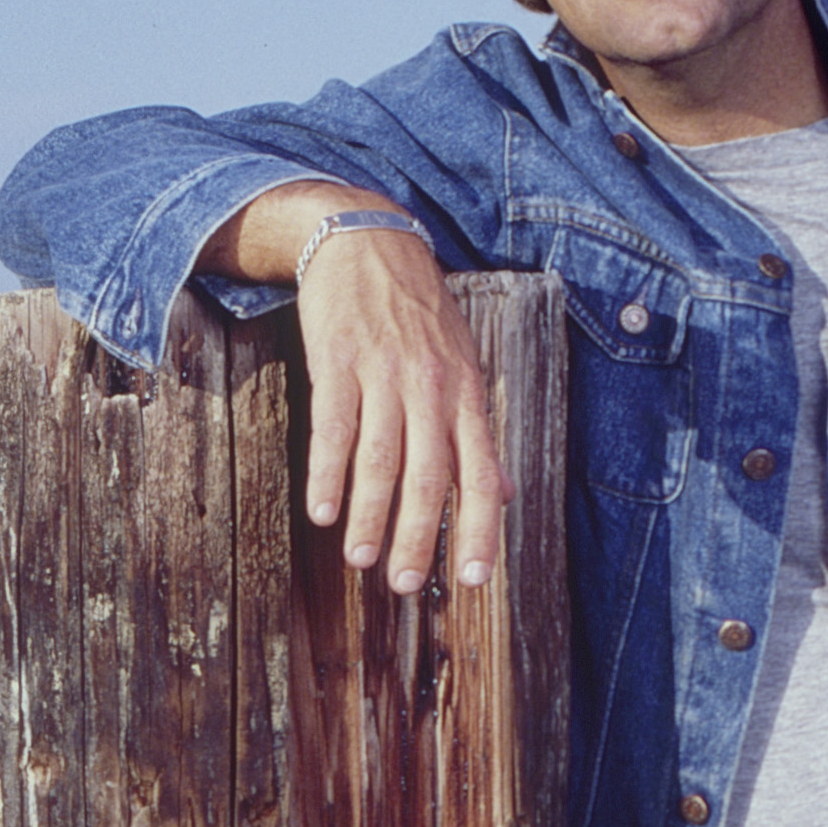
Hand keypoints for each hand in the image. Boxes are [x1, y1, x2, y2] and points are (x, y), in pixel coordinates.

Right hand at [201, 181, 509, 598]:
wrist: (367, 240)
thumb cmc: (417, 315)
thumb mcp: (463, 366)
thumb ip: (477, 435)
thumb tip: (505, 493)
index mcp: (465, 397)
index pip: (480, 474)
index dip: (478, 529)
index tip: (471, 579)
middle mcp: (431, 389)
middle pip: (428, 477)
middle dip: (416, 537)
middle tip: (403, 585)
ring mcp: (384, 375)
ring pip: (381, 460)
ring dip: (369, 516)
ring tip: (359, 561)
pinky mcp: (338, 362)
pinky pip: (334, 428)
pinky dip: (328, 474)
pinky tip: (322, 512)